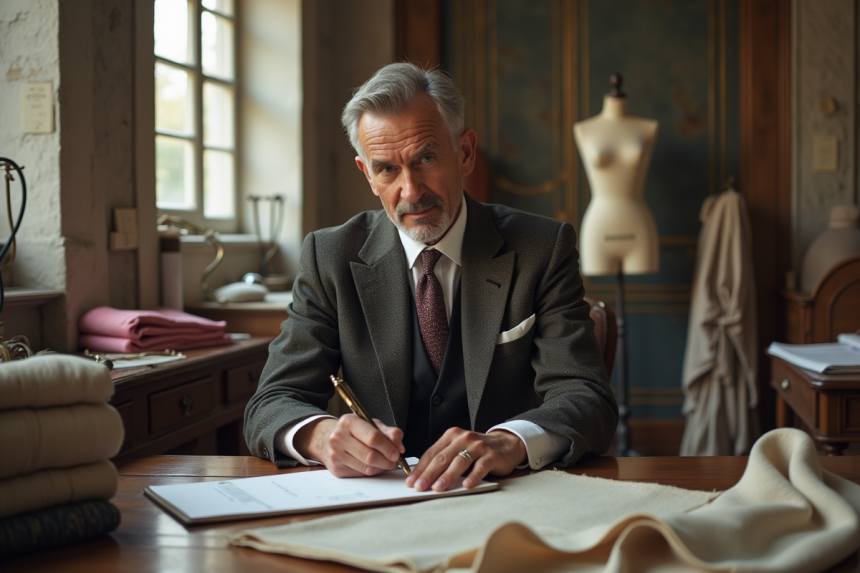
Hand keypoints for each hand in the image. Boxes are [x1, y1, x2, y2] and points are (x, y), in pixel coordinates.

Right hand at [294, 415, 404, 477]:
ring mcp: (335, 454)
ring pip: (367, 468)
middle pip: (370, 455)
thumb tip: (400, 447)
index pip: (373, 438)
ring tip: (386, 463)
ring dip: (381, 468)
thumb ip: (390, 433)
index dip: (388, 448)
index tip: (397, 452)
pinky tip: (374, 466)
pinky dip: (372, 472)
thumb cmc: (353, 430)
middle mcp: (339, 437)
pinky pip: (361, 474)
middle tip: (394, 460)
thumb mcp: (372, 424)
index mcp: (349, 422)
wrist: (327, 438)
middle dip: (387, 461)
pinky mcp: (336, 468)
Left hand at [405, 428, 525, 491]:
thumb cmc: (478, 450)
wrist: (506, 443)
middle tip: (419, 487)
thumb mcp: (459, 449)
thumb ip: (444, 458)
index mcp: (451, 436)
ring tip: (437, 488)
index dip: (420, 468)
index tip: (411, 481)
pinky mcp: (491, 455)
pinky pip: (480, 467)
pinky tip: (466, 485)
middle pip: (443, 458)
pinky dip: (473, 476)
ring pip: (459, 462)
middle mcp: (463, 438)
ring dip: (447, 476)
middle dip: (429, 474)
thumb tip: (423, 476)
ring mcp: (478, 446)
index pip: (432, 453)